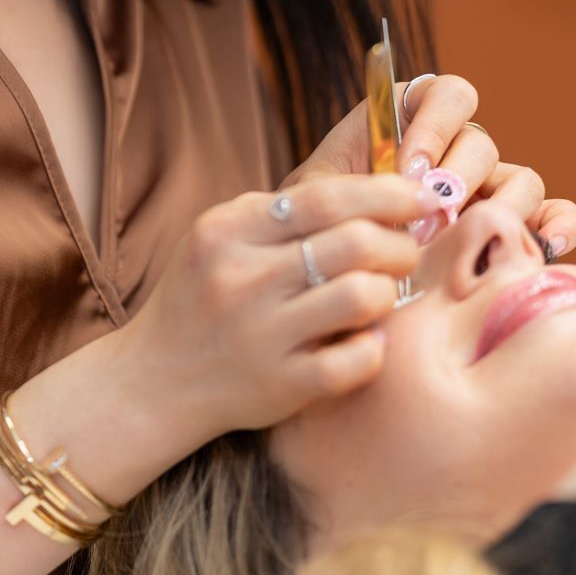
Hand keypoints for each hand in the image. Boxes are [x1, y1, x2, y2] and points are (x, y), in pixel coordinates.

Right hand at [116, 168, 425, 440]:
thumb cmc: (204, 297)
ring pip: (362, 296)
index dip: (387, 192)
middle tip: (405, 250)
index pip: (326, 196)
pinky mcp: (279, 386)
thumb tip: (378, 188)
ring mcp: (260, 335)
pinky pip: (355, 361)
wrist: (155, 379)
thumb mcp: (222, 238)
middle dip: (399, 243)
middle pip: (355, 241)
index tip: (420, 196)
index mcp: (228, 230)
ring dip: (388, 292)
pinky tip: (362, 341)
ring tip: (380, 295)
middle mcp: (241, 278)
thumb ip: (284, 213)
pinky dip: (372, 348)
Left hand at [278, 74, 575, 258]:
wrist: (335, 274)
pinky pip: (554, 215)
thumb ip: (343, 188)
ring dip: (500, 210)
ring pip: (522, 181)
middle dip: (455, 182)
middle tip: (427, 223)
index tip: (407, 168)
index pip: (448, 94)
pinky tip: (543, 247)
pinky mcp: (513, 226)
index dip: (434, 126)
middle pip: (481, 144)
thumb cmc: (323, 227)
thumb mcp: (316, 199)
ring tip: (467, 244)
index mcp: (414, 119)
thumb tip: (387, 194)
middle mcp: (458, 148)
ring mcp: (490, 188)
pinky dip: (558, 225)